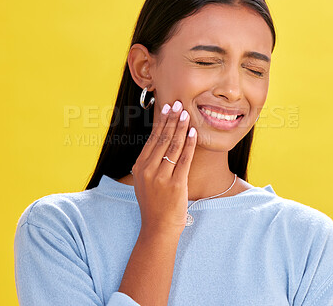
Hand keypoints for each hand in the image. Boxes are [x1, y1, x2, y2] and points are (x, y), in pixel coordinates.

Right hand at [131, 100, 196, 236]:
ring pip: (173, 145)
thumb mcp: (144, 182)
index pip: (152, 139)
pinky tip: (193, 132)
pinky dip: (189, 144)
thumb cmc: (154, 204)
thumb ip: (149, 164)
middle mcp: (148, 169)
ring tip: (186, 114)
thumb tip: (157, 144)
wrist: (158, 227)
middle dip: (172, 119)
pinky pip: (184, 158)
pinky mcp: (175, 184)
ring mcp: (161, 177)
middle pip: (162, 139)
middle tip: (178, 104)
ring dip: (181, 127)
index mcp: (139, 167)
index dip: (161, 122)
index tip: (167, 108)